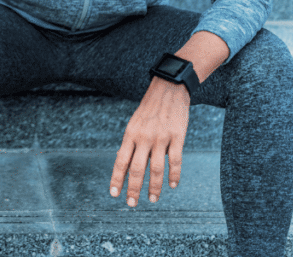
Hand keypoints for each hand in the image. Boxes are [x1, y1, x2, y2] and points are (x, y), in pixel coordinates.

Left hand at [109, 77, 189, 206]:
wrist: (168, 88)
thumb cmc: (149, 108)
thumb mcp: (134, 123)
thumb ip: (131, 143)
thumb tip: (125, 165)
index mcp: (130, 134)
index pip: (121, 161)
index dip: (117, 179)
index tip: (114, 194)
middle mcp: (144, 137)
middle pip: (137, 169)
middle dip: (133, 189)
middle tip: (132, 204)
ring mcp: (161, 138)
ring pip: (156, 169)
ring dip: (154, 187)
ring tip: (152, 199)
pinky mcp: (177, 136)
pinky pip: (175, 160)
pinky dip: (174, 175)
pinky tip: (173, 185)